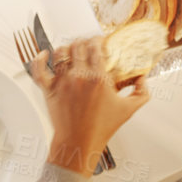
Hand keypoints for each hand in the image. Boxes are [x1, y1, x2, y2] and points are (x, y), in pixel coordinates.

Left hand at [32, 37, 150, 175]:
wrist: (79, 141)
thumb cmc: (102, 127)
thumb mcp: (129, 109)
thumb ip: (142, 92)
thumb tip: (142, 79)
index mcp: (98, 78)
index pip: (96, 47)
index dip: (98, 40)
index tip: (100, 41)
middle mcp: (79, 77)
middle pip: (78, 46)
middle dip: (84, 41)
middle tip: (87, 44)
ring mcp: (62, 82)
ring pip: (60, 53)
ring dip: (66, 48)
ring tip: (71, 50)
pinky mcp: (49, 90)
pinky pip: (38, 70)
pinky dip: (39, 60)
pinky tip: (44, 54)